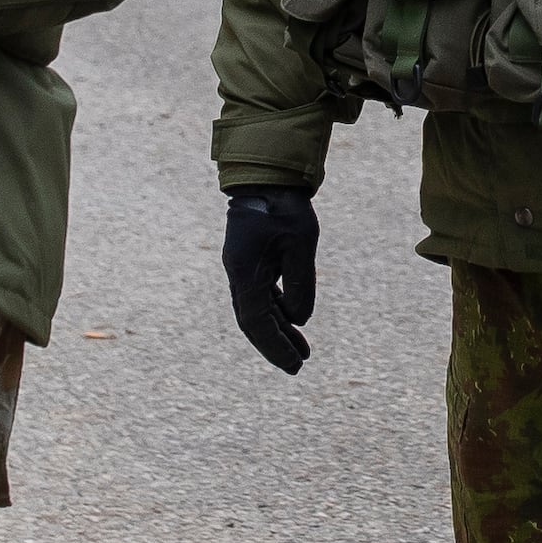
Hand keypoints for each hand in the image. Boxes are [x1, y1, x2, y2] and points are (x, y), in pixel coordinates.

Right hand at [223, 186, 320, 373]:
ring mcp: (243, 268)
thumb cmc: (283, 205)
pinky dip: (277, 312)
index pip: (257, 321)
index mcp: (244, 272)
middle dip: (275, 346)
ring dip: (278, 331)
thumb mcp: (300, 242)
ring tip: (302, 352)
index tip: (295, 364)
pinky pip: (262, 296)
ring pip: (257, 310)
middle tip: (297, 367)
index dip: (275, 346)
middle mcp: (238, 274)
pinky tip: (293, 322)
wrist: (266, 175)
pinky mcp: (252, 261)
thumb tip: (299, 318)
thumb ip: (300, 282)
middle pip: (253, 322)